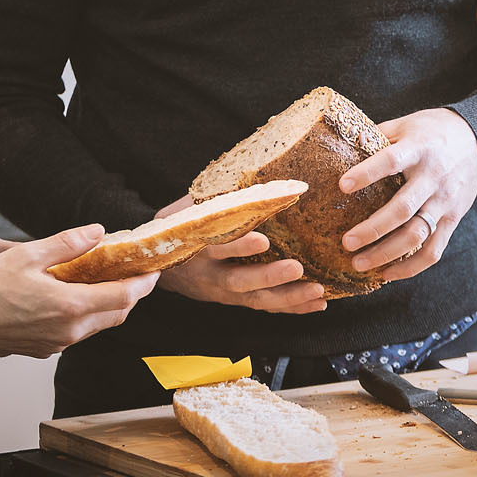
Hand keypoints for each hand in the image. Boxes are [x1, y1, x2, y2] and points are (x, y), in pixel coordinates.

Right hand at [0, 226, 157, 357]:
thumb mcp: (29, 254)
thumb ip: (67, 243)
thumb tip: (97, 232)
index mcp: (71, 306)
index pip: (124, 297)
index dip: (143, 284)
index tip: (154, 271)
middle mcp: (69, 331)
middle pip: (116, 314)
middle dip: (131, 294)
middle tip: (135, 273)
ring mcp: (57, 344)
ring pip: (98, 325)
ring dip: (109, 305)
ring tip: (108, 281)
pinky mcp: (45, 349)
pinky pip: (78, 333)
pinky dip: (88, 315)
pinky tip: (78, 297)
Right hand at [152, 194, 328, 313]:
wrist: (158, 264)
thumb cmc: (182, 226)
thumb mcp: (190, 210)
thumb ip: (216, 198)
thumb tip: (250, 170)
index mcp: (196, 246)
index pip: (216, 247)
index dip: (238, 246)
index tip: (263, 239)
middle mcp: (209, 274)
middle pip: (239, 280)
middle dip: (269, 276)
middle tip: (297, 268)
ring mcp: (223, 291)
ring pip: (256, 299)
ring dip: (288, 297)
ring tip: (317, 291)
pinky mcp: (235, 300)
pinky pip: (265, 307)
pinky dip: (292, 307)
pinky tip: (318, 303)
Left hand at [338, 107, 476, 281]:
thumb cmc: (432, 131)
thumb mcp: (406, 125)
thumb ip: (377, 137)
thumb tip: (341, 143)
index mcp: (419, 149)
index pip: (392, 161)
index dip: (368, 173)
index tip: (342, 186)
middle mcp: (433, 178)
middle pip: (403, 209)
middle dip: (373, 229)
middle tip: (346, 242)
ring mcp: (445, 202)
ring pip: (417, 235)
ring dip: (387, 253)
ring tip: (359, 263)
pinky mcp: (453, 220)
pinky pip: (433, 250)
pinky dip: (410, 267)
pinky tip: (387, 273)